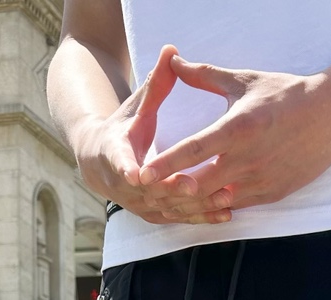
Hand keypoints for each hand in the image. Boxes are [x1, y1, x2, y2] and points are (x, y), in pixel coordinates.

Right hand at [77, 44, 233, 225]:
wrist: (103, 165)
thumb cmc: (124, 129)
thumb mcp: (136, 107)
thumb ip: (155, 85)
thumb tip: (170, 51)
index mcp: (114, 155)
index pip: (120, 163)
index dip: (127, 169)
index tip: (136, 174)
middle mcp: (126, 186)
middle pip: (151, 191)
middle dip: (172, 189)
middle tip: (193, 186)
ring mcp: (141, 204)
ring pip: (170, 208)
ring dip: (195, 206)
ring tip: (223, 198)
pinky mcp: (157, 215)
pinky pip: (182, 218)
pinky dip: (203, 217)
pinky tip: (226, 214)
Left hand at [137, 55, 330, 215]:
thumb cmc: (286, 94)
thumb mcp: (244, 81)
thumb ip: (205, 76)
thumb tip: (174, 63)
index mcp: (238, 128)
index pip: (193, 150)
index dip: (165, 164)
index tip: (142, 173)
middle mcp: (248, 159)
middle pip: (201, 184)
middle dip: (174, 193)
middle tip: (150, 197)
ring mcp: (262, 180)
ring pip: (218, 201)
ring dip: (194, 203)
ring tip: (171, 203)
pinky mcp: (273, 194)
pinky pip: (238, 206)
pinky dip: (218, 206)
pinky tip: (202, 205)